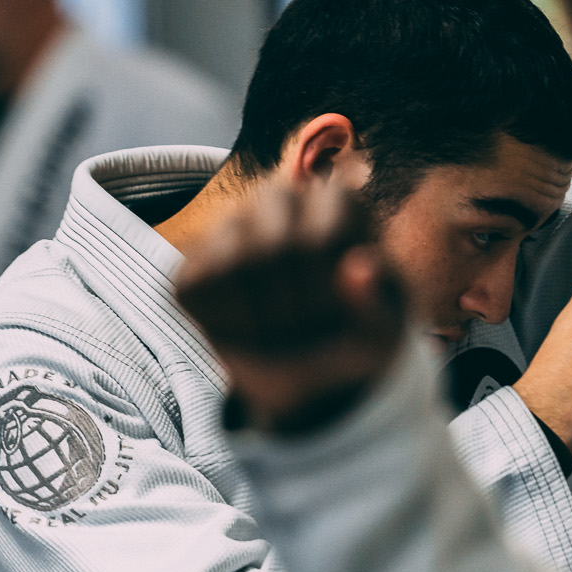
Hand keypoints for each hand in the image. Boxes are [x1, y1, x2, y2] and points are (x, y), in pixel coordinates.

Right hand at [175, 180, 406, 430]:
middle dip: (296, 307)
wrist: (308, 375)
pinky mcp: (190, 264)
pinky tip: (247, 325)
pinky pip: (197, 289)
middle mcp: (281, 196)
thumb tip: (362, 265)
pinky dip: (224, 323)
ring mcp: (229, 225)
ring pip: (232, 265)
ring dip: (261, 319)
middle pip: (276, 249)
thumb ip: (377, 307)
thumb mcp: (381, 337)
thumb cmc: (350, 341)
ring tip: (279, 324)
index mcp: (338, 201)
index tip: (339, 311)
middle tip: (306, 324)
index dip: (330, 294)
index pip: (322, 241)